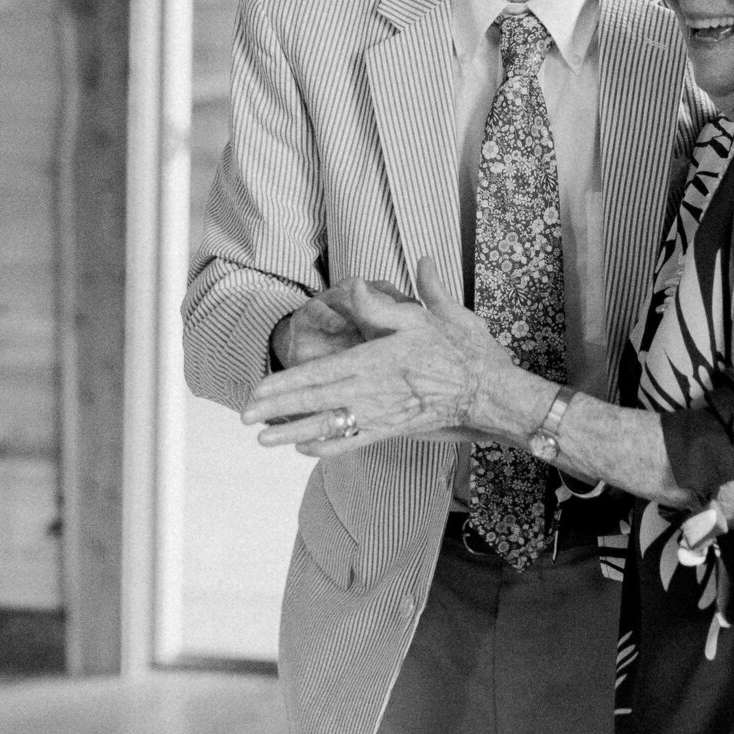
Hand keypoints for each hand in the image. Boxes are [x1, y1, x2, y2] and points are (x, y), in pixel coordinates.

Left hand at [244, 259, 507, 457]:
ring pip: (329, 425)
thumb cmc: (459, 349)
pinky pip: (354, 441)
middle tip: (246, 417)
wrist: (487, 389)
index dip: (285, 385)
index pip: (320, 374)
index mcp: (375, 360)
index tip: (257, 391)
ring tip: (264, 440)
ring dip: (294, 432)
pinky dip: (328, 447)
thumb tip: (353, 283)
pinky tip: (306, 450)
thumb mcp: (425, 316)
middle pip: (315, 401)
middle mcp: (372, 391)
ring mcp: (380, 414)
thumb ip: (384, 305)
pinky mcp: (392, 430)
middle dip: (278, 409)